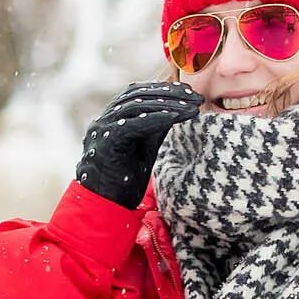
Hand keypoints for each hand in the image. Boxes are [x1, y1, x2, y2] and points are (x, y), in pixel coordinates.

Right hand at [75, 81, 201, 208]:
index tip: (188, 92)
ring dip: (168, 104)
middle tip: (196, 96)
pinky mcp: (107, 140)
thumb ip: (155, 130)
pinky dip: (158, 118)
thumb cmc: (124, 183)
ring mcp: (103, 128)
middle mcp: (104, 120)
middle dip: (170, 93)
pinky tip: (177, 117)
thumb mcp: (144, 150)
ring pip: (137, 105)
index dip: (163, 90)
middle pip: (138, 94)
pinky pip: (135, 123)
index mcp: (111, 120)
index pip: (137, 93)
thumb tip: (176, 110)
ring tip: (191, 107)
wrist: (104, 207)